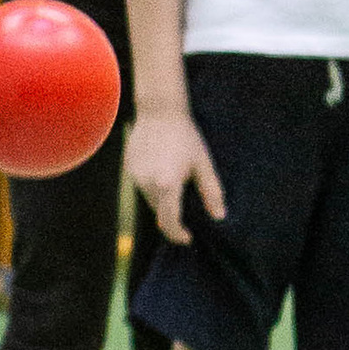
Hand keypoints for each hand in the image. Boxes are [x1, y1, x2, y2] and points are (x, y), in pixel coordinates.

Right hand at [126, 105, 224, 245]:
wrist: (159, 111)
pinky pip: (142, 186)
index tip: (188, 238)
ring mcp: (136, 176)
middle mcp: (148, 184)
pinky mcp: (129, 169)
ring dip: (162, 201)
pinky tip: (162, 169)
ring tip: (175, 183)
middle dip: (172, 217)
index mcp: (168, 185)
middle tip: (186, 213)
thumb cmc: (186, 137)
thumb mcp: (203, 164)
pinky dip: (153, 187)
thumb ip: (211, 192)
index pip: (170, 222)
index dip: (178, 234)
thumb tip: (219, 216)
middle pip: (159, 213)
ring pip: (150, 200)